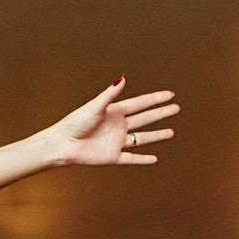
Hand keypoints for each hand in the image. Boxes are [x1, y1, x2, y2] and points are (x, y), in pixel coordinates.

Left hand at [44, 78, 178, 167]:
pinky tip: (155, 159)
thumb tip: (122, 79)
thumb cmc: (74, 124)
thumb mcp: (94, 107)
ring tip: (171, 132)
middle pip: (144, 118)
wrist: (62, 145)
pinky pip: (131, 158)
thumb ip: (109, 94)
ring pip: (141, 138)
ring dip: (156, 135)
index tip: (169, 94)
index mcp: (114, 112)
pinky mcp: (112, 157)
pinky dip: (143, 159)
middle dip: (160, 113)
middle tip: (176, 108)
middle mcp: (118, 126)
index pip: (140, 103)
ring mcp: (116, 141)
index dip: (155, 99)